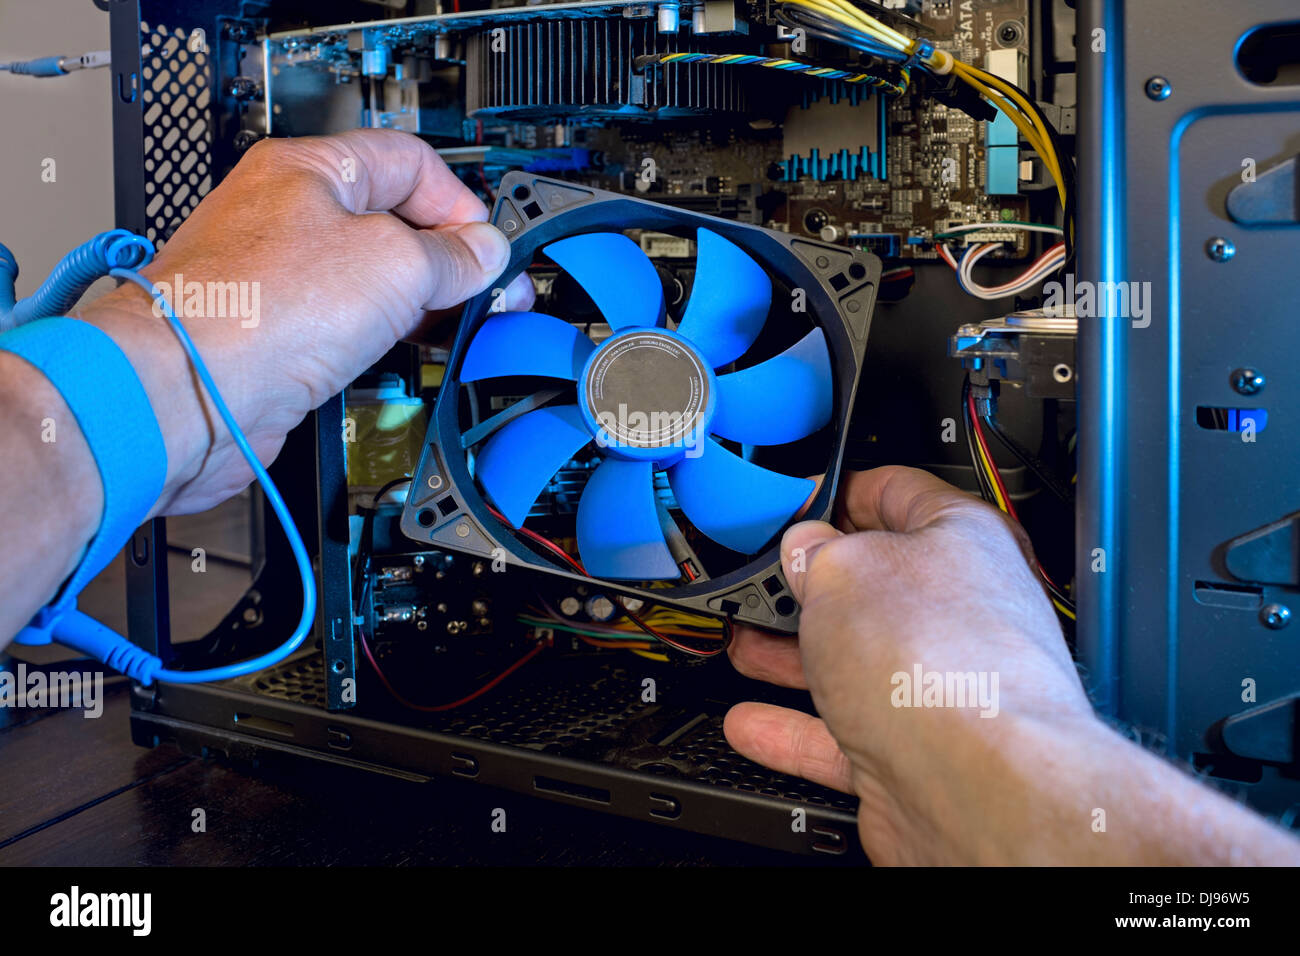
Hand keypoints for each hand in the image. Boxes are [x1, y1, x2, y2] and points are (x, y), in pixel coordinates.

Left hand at [79, 128, 533, 514]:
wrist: (187, 394)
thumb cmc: (254, 314)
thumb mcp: (394, 265)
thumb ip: (453, 256)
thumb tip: (485, 254)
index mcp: (308, 170)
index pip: (409, 163)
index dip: (461, 204)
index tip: (491, 249)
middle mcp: (288, 217)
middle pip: (393, 223)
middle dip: (448, 259)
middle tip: (487, 293)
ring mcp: (279, 278)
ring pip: (371, 279)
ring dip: (419, 304)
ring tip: (456, 327)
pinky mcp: (276, 335)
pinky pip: (345, 325)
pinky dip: (382, 337)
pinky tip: (404, 354)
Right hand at [725, 466, 1299, 863]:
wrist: (977, 789)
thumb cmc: (942, 666)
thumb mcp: (845, 571)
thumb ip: (816, 552)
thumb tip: (802, 551)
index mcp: (962, 541)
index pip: (901, 493)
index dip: (845, 489)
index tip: (802, 499)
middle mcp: (960, 615)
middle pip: (874, 588)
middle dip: (809, 586)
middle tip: (764, 579)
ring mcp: (939, 690)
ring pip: (853, 663)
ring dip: (792, 656)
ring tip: (746, 644)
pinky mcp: (913, 755)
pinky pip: (840, 735)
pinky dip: (792, 730)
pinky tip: (752, 721)